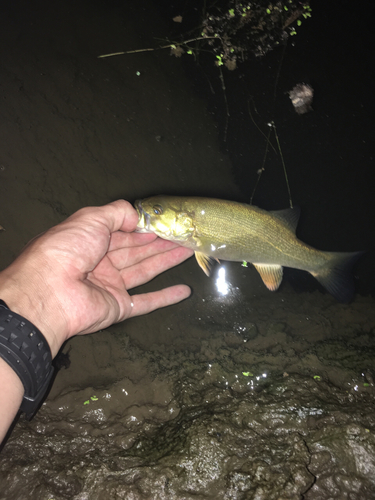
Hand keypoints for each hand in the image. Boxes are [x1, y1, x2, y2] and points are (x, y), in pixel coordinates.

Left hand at [0, 200, 192, 357]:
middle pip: (137, 252)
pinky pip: (146, 302)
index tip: (165, 223)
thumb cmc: (67, 249)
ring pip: (145, 272)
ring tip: (190, 252)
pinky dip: (165, 297)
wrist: (50, 291)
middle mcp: (101, 264)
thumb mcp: (91, 219)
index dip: (144, 228)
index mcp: (90, 242)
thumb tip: (137, 217)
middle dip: (161, 243)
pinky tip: (184, 291)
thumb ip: (116, 213)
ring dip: (167, 262)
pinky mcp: (119, 308)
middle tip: (185, 236)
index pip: (123, 233)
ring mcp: (110, 287)